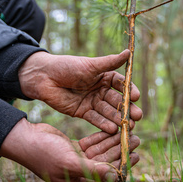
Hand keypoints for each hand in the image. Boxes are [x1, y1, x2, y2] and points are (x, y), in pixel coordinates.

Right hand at [0, 119, 139, 181]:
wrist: (26, 139)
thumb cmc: (45, 153)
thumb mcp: (70, 162)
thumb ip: (93, 170)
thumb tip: (116, 177)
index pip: (106, 176)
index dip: (122, 164)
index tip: (136, 154)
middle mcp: (79, 175)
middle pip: (105, 161)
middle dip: (121, 150)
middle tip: (136, 138)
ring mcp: (77, 161)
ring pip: (101, 151)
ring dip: (114, 141)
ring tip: (128, 131)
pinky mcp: (74, 149)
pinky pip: (92, 143)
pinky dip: (102, 136)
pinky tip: (114, 128)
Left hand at [18, 50, 141, 133]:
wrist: (44, 78)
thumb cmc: (67, 66)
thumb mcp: (90, 65)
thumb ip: (110, 62)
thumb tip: (128, 52)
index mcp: (104, 76)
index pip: (121, 84)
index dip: (129, 90)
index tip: (136, 96)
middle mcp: (101, 90)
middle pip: (117, 100)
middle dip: (127, 109)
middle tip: (138, 116)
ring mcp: (92, 102)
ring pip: (108, 111)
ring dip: (118, 118)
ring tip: (128, 125)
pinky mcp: (83, 112)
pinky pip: (95, 119)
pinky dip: (103, 124)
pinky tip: (112, 129)